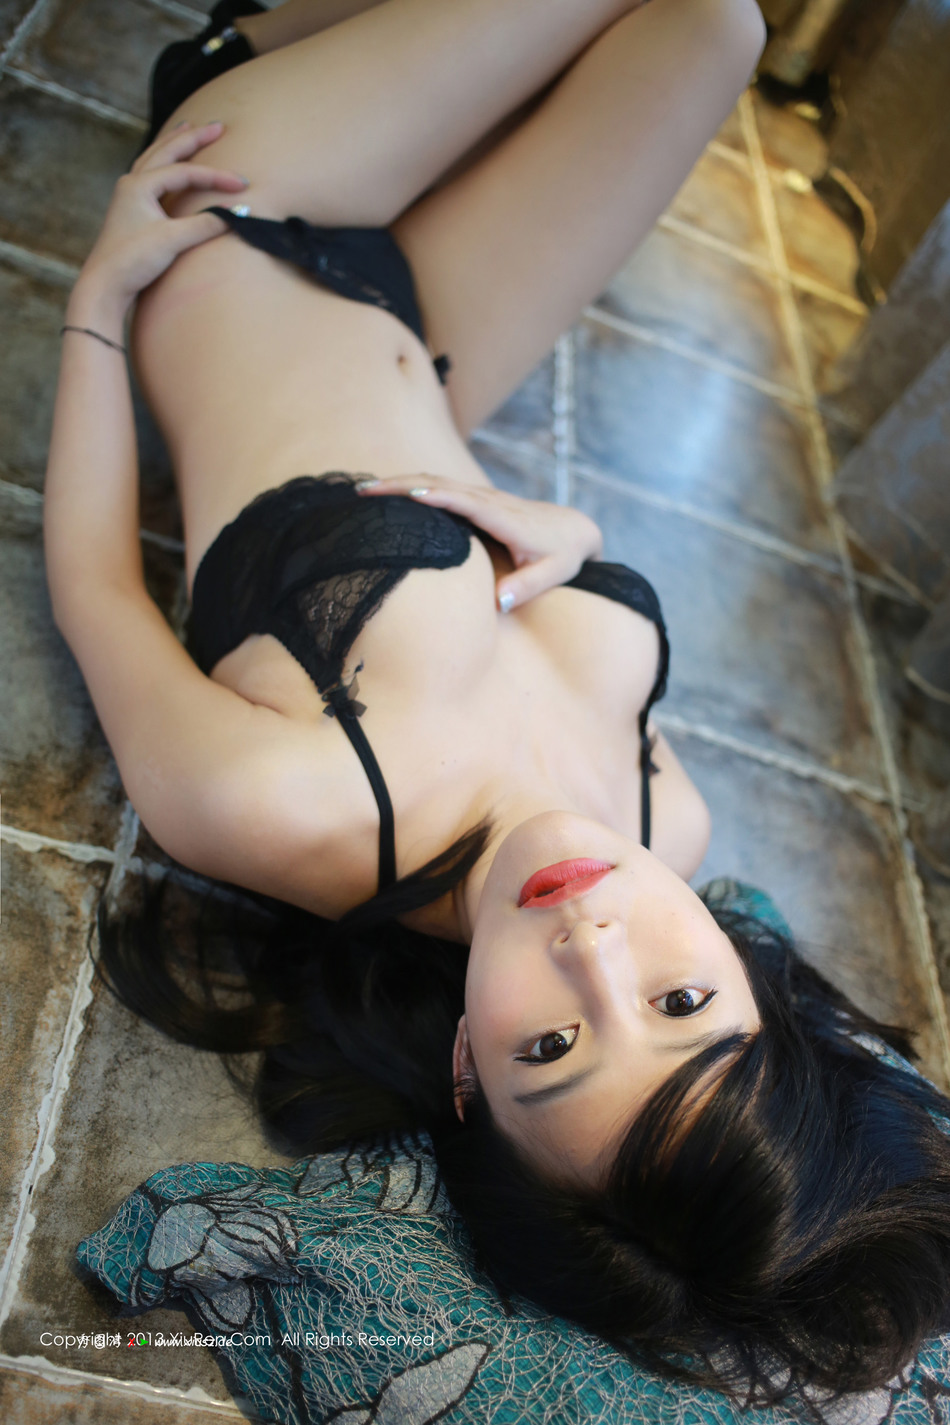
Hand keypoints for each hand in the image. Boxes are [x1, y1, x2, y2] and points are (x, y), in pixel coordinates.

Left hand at [73, 123, 247, 317]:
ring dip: (174, 142)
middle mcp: (132, 183)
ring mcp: (129, 196)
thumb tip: (236, 215)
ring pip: (155, 158)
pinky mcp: (132, 211)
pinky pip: (151, 175)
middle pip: (166, 151)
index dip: (216, 177)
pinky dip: (164, 163)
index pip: (185, 172)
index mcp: (139, 184)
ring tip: (188, 127)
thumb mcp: (172, 241)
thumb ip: (205, 224)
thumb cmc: (133, 261)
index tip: (242, 184)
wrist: (105, 286)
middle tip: (217, 125)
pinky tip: (169, 163)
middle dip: (193, 137)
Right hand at [358, 475, 602, 609]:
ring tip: (364, 490)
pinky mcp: (477, 498)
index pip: (467, 502)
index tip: (408, 494)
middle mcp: (490, 501)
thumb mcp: (554, 574)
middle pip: (441, 484)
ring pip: (437, 481)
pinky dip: (413, 485)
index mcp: (506, 519)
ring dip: (401, 482)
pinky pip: (441, 487)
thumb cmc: (563, 555)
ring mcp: (482, 496)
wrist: (575, 529)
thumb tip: (500, 602)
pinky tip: (389, 492)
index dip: (438, 496)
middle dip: (402, 485)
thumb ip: (528, 588)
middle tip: (364, 492)